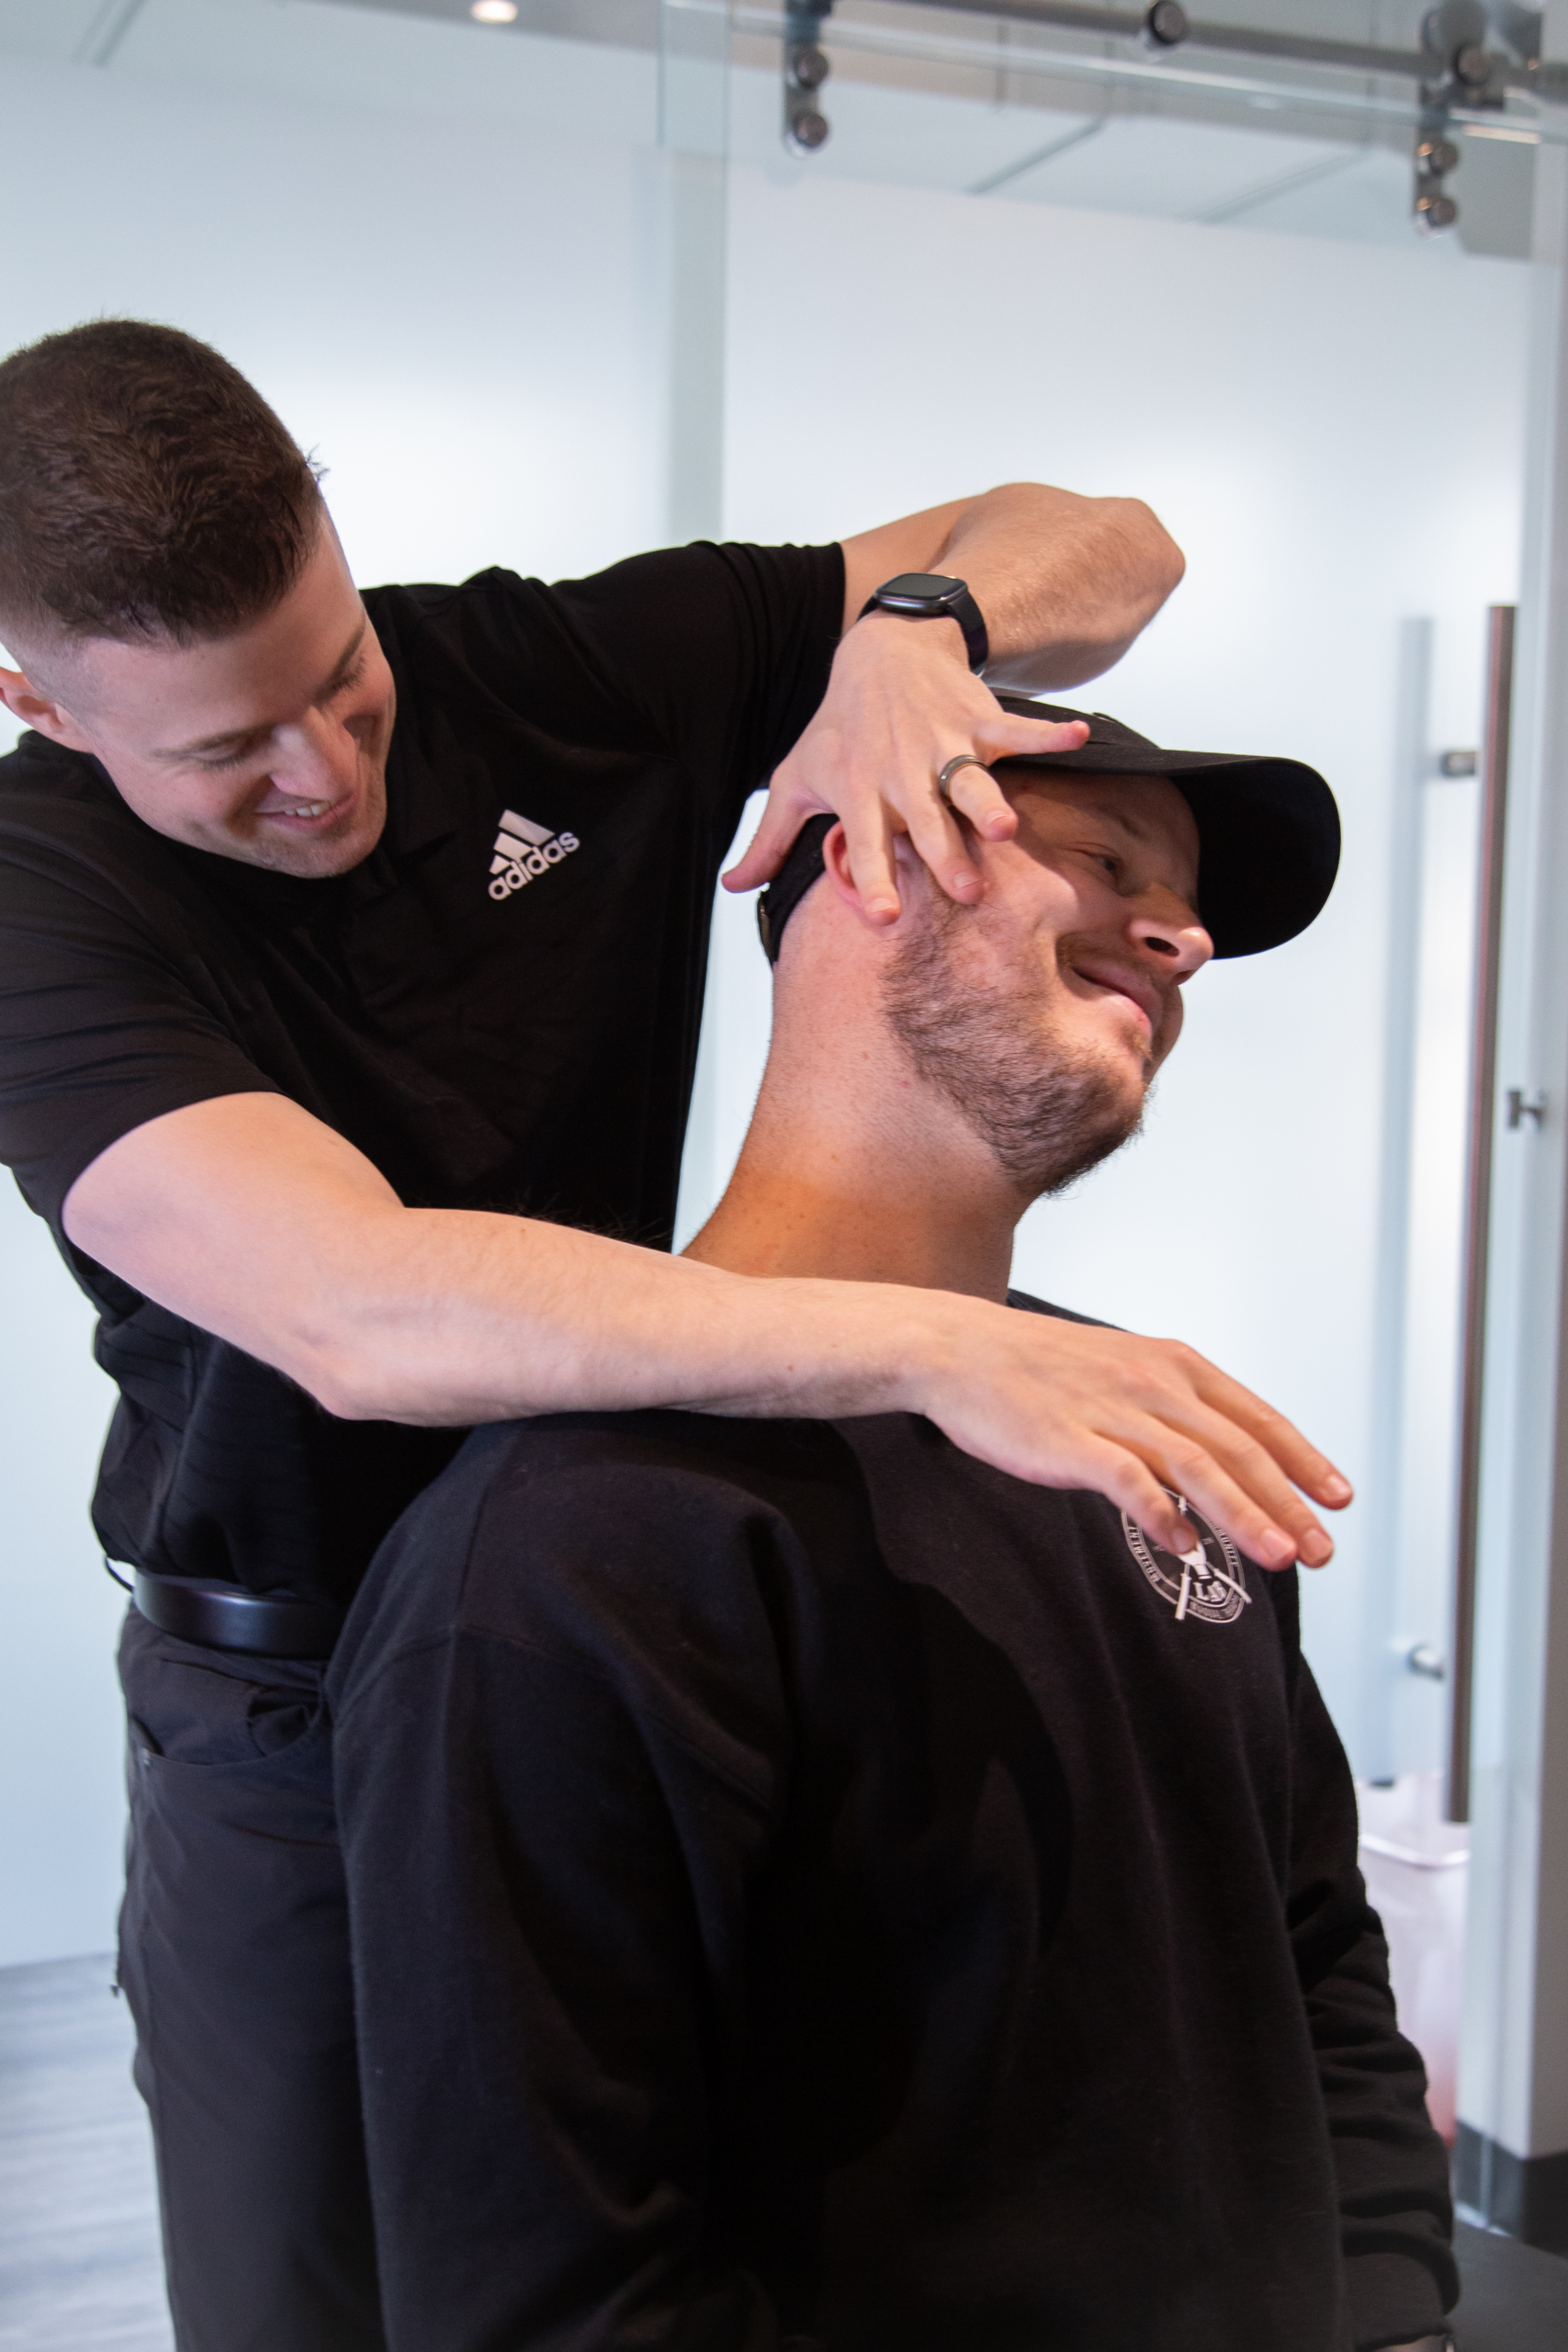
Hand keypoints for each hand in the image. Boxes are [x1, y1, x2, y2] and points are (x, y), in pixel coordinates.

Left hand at [723, 612, 1087, 923]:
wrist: (880, 649)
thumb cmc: (837, 726)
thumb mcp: (795, 778)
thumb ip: (770, 839)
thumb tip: (734, 887)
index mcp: (859, 791)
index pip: (863, 842)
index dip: (872, 877)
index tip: (884, 917)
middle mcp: (901, 771)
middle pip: (926, 821)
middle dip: (945, 855)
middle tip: (966, 893)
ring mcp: (942, 744)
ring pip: (970, 781)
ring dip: (989, 802)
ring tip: (1008, 829)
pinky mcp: (978, 718)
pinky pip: (1016, 729)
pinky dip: (1048, 734)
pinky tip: (1078, 737)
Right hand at [906, 1297, 1350, 1569]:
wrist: (956, 1347)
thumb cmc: (1034, 1366)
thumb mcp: (1119, 1369)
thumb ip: (1168, 1411)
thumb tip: (1211, 1463)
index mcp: (1172, 1364)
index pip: (1256, 1417)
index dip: (1303, 1459)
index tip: (1337, 1497)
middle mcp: (1153, 1384)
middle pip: (1239, 1448)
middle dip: (1288, 1502)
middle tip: (1321, 1549)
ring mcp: (1112, 1411)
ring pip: (1197, 1466)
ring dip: (1243, 1514)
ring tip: (1278, 1556)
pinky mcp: (1069, 1440)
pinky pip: (1128, 1480)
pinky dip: (1162, 1514)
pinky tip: (1186, 1548)